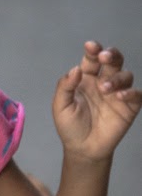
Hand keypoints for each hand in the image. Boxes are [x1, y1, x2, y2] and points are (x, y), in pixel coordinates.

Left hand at [53, 41, 141, 160]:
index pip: (92, 59)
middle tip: (104, 56)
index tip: (90, 46)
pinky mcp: (129, 107)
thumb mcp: (61, 106)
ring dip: (116, 78)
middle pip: (113, 61)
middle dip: (111, 55)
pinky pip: (136, 95)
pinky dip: (131, 93)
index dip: (93, 50)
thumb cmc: (70, 126)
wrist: (83, 149)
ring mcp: (117, 94)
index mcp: (86, 78)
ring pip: (125, 75)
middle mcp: (103, 82)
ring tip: (104, 88)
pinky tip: (120, 96)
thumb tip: (75, 69)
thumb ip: (65, 87)